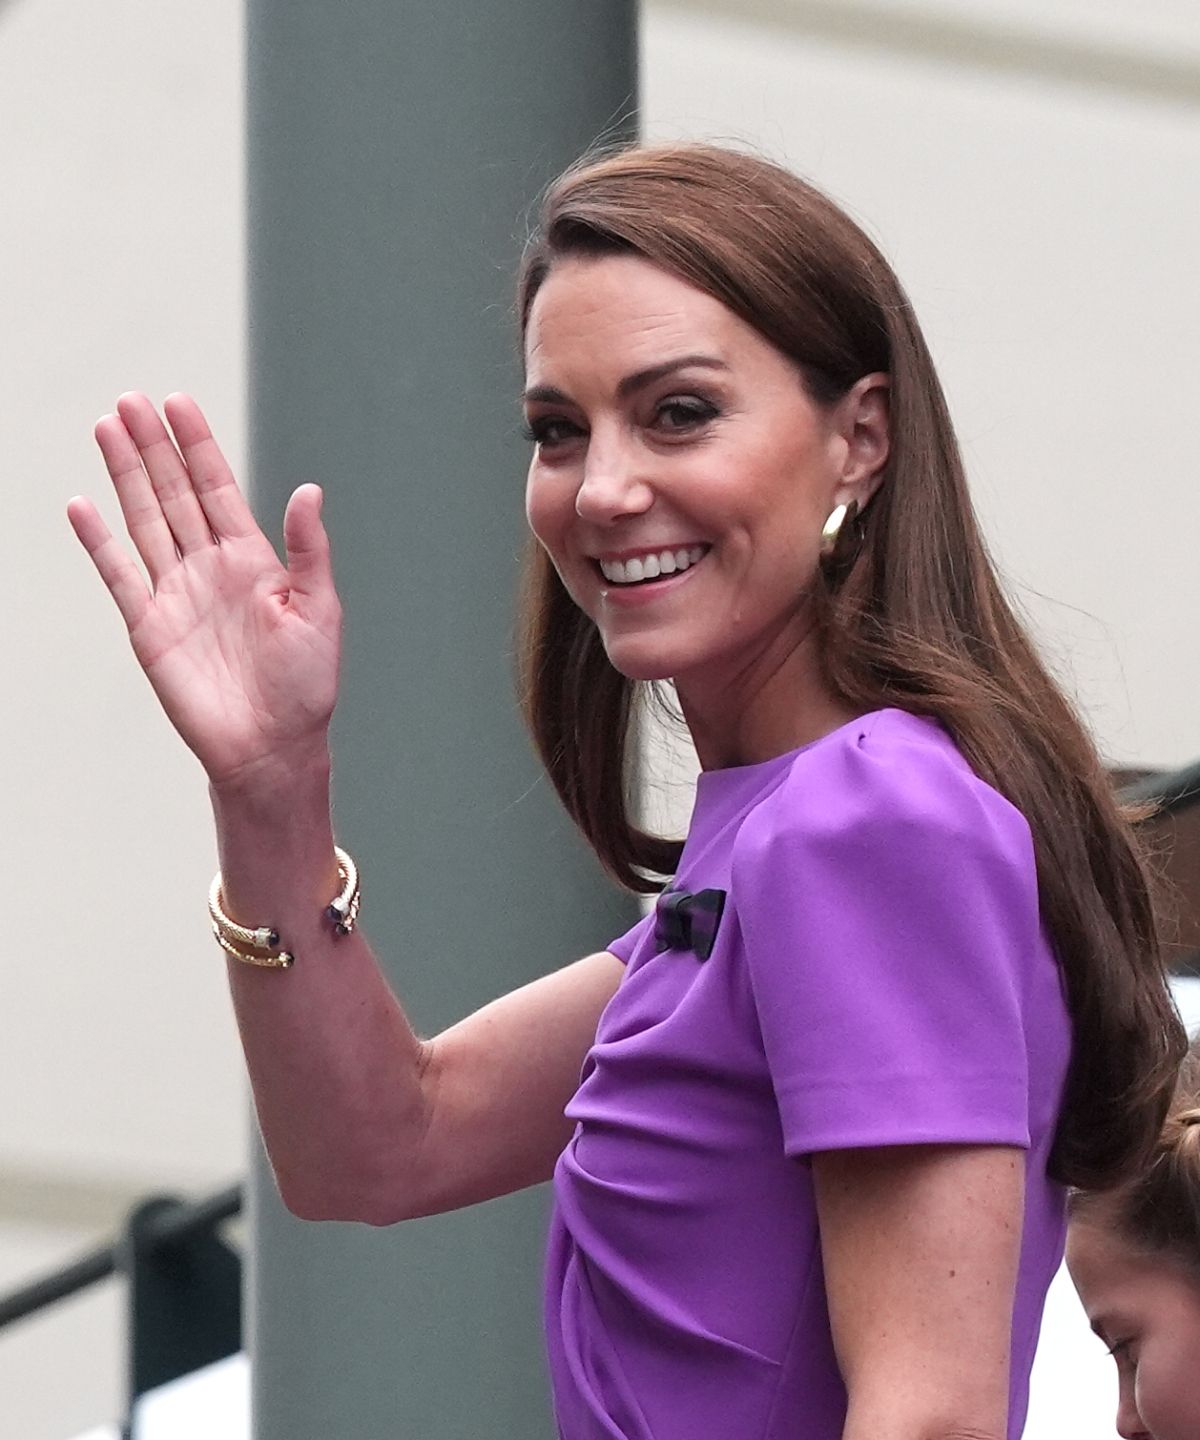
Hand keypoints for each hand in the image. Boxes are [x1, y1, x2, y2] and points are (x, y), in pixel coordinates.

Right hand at [67, 392, 340, 790]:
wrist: (272, 748)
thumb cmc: (307, 686)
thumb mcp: (321, 611)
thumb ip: (309, 551)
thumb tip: (310, 491)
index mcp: (253, 561)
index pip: (218, 489)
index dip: (198, 446)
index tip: (178, 402)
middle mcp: (210, 569)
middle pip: (174, 494)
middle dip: (153, 447)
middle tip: (131, 399)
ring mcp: (176, 595)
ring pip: (144, 521)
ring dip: (124, 476)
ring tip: (106, 427)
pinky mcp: (149, 628)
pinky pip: (118, 576)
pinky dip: (98, 542)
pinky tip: (82, 505)